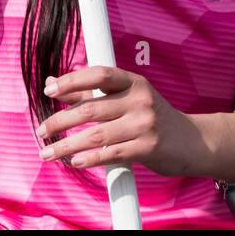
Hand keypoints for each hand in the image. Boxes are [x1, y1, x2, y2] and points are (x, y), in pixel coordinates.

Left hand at [36, 66, 208, 177]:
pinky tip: (74, 161)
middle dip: (60, 121)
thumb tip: (53, 84)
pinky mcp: (148, 148)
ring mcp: (145, 124)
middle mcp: (140, 99)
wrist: (193, 142)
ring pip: (96, 135)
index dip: (72, 80)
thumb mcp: (128, 98)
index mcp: (133, 82)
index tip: (49, 91)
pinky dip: (89, 159)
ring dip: (67, 145)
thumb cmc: (152, 118)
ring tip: (48, 152)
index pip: (99, 74)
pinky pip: (111, 154)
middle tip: (41, 130)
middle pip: (91, 109)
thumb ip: (92, 92)